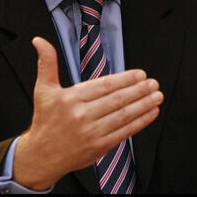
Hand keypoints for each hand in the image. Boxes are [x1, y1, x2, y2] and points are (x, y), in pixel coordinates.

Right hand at [13, 37, 162, 189]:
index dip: (124, 79)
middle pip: (117, 100)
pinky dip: (140, 122)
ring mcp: (92, 133)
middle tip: (153, 83)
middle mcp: (82, 115)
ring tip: (157, 96)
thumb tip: (39, 40)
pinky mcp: (100, 147)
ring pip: (123, 116)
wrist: (41, 155)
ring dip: (143, 105)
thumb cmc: (45, 119)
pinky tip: (150, 113)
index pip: (104, 86)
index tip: (140, 74)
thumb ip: (46, 63)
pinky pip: (124, 132)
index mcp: (71, 99)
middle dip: (138, 90)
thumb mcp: (43, 89)